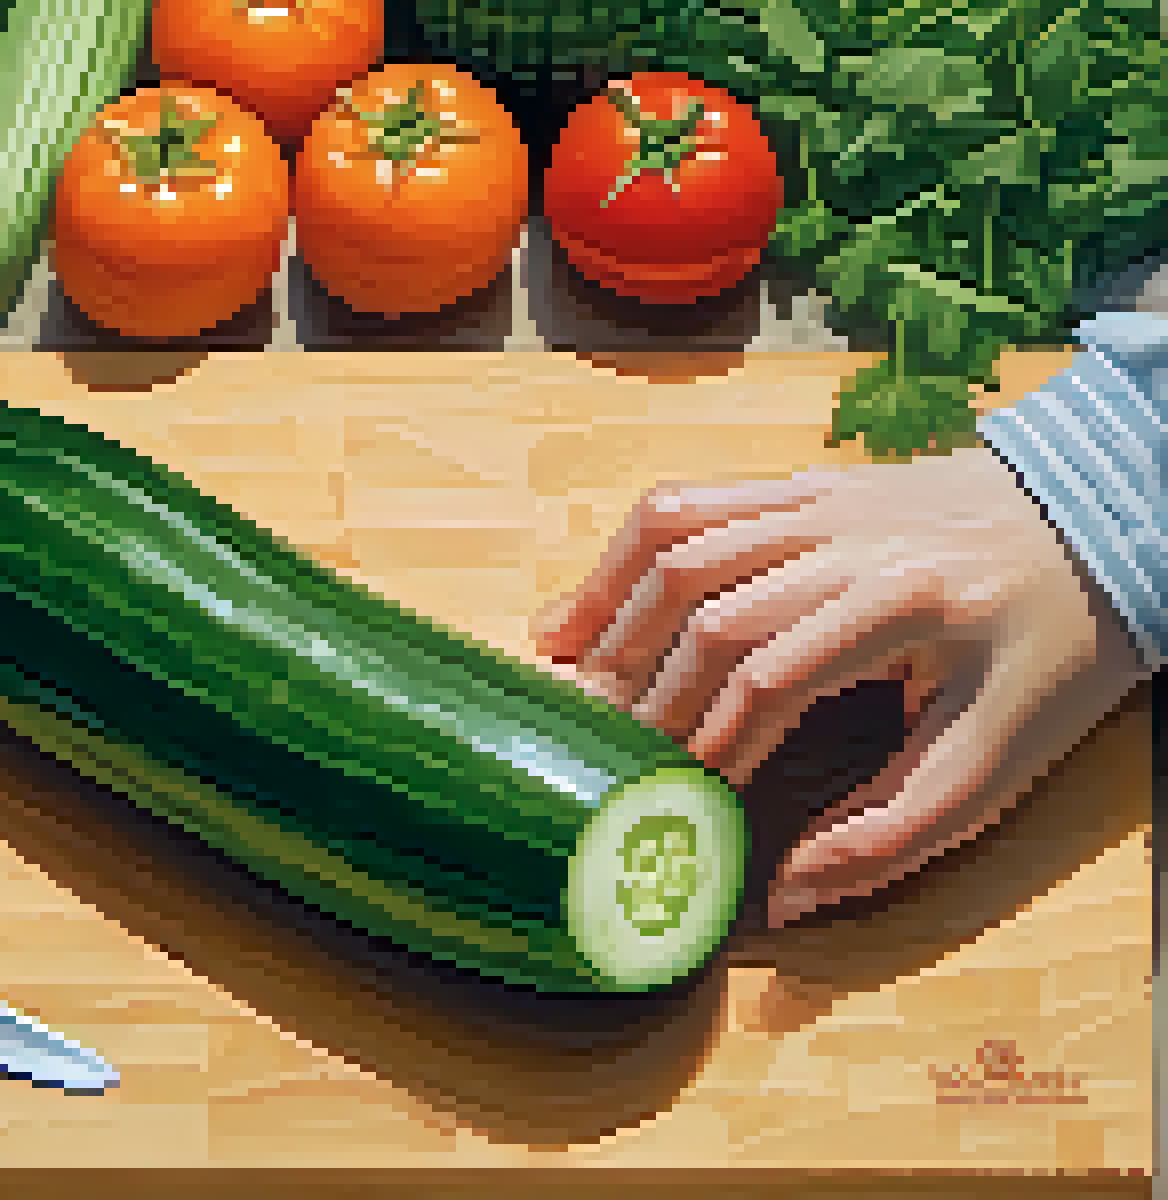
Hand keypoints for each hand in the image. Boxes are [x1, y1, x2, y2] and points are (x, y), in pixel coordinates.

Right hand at [535, 447, 1151, 927]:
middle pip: (709, 610)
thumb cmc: (1056, 649)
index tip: (684, 796)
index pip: (769, 675)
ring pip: (681, 549)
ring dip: (615, 622)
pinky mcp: (800, 485)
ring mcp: (818, 499)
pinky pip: (689, 505)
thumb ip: (890, 836)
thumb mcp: (996, 764)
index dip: (713, 742)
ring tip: (573, 689)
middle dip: (647, 692)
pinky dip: (621, 559)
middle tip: (606, 756)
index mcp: (905, 601)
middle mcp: (850, 536)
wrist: (1104, 526)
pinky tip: (582, 614)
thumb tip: (784, 899)